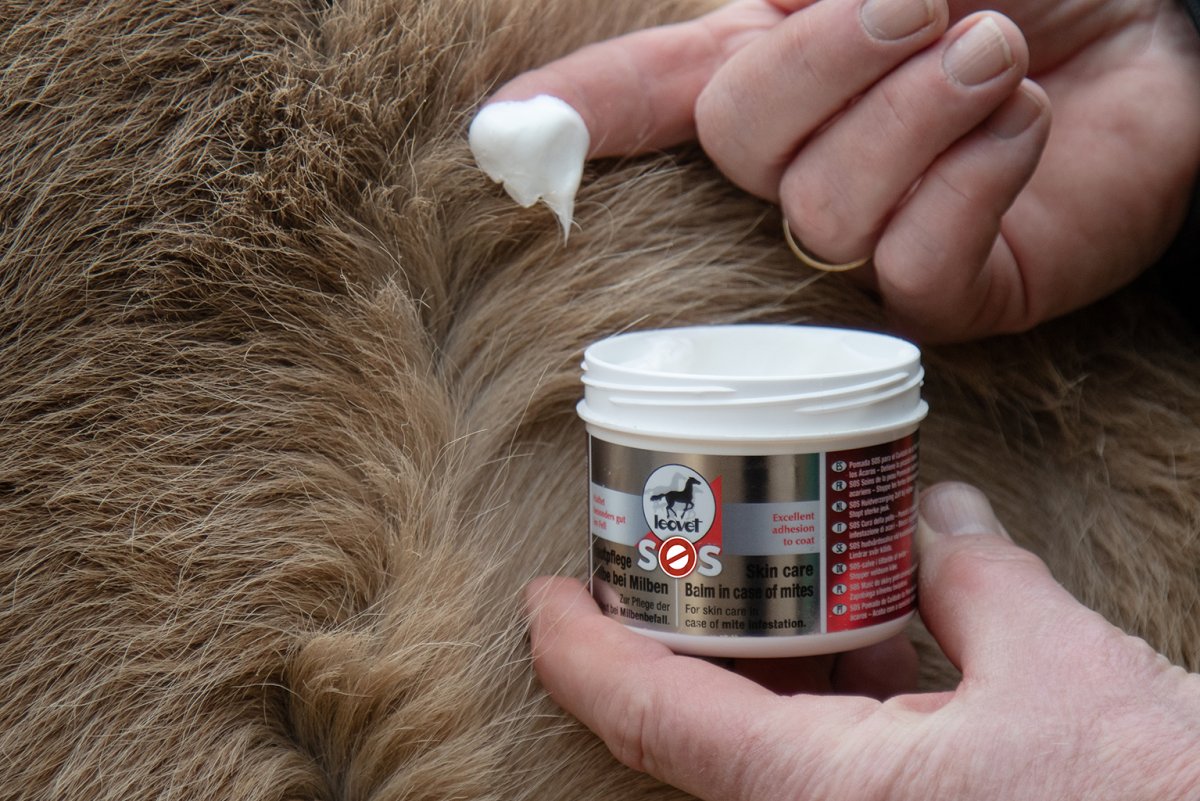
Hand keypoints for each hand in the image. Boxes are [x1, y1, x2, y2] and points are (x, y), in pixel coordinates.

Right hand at [489, 0, 1199, 340]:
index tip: (502, 135)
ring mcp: (871, 242)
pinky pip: (915, 261)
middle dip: (830, 60)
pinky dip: (975, 174)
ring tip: (992, 56)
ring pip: (827, 208)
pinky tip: (1020, 124)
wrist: (1152, 27)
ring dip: (920, 110)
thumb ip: (779, 5)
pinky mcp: (950, 296)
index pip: (646, 98)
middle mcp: (801, 166)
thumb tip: (690, 35)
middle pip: (741, 143)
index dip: (573, 114)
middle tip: (921, 2)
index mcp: (775, 72)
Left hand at [526, 482, 1199, 799]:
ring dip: (756, 648)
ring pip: (764, 734)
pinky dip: (827, 681)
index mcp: (824, 792)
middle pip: (694, 722)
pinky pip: (830, 748)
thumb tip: (942, 514)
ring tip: (751, 567)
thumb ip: (981, 579)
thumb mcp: (1060, 665)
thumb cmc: (1148, 796)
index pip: (653, 715)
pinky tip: (856, 621)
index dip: (578, 653)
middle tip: (653, 556)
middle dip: (667, 636)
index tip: (543, 599)